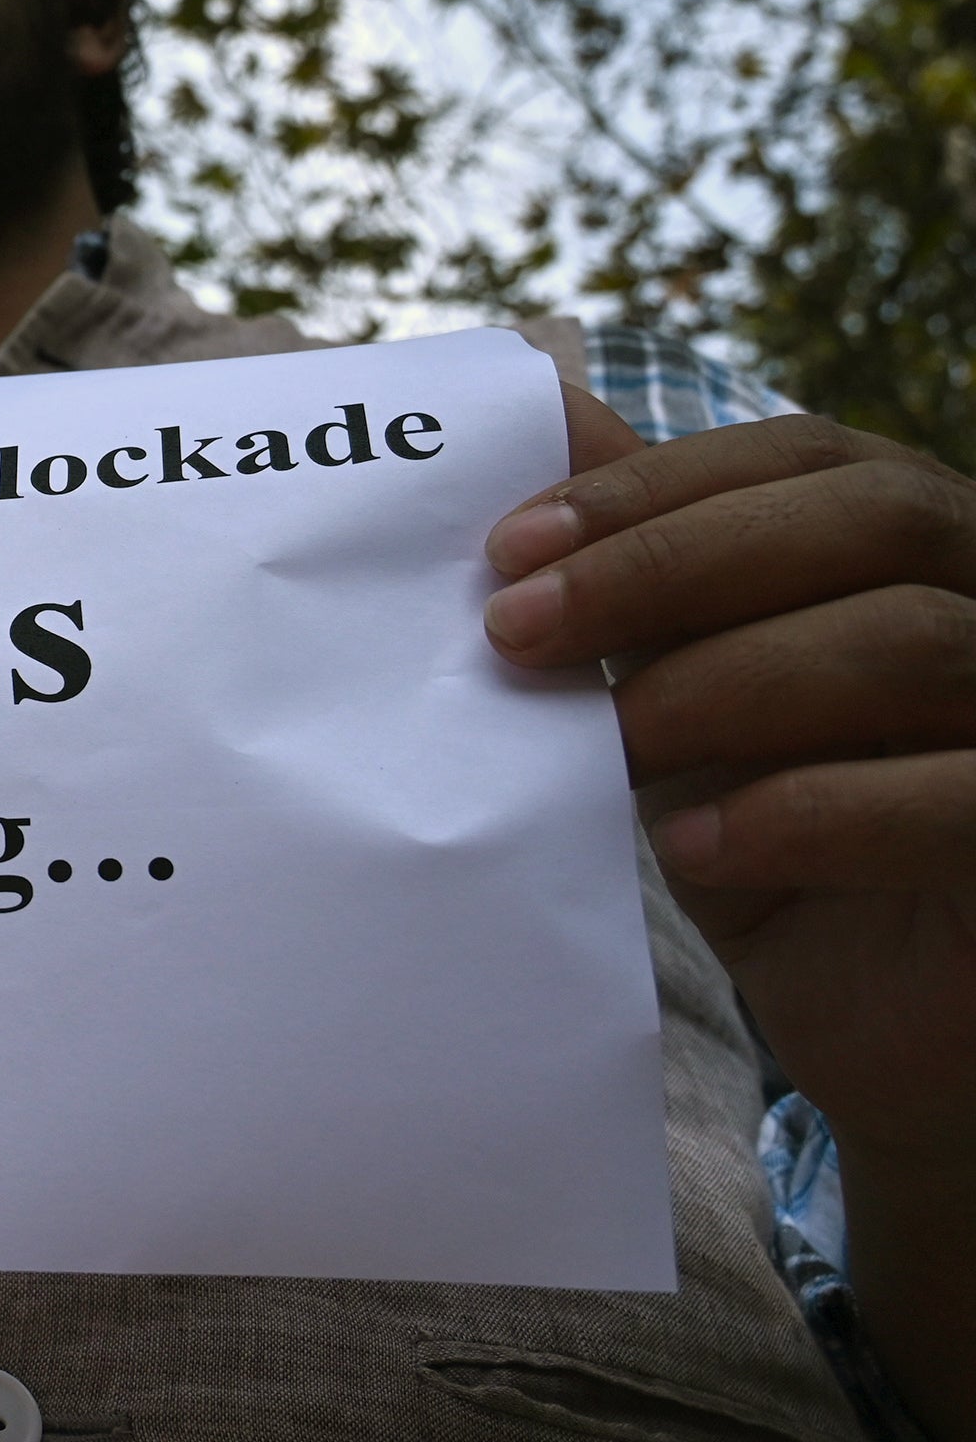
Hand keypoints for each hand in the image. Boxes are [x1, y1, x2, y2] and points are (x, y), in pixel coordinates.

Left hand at [482, 396, 975, 1164]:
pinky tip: (693, 847)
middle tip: (518, 632)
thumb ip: (644, 568)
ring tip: (607, 746)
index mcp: (925, 541)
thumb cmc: (778, 836)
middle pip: (874, 518)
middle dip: (672, 565)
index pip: (810, 456)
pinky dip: (806, 813)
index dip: (658, 488)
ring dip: (724, 684)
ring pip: (912, 641)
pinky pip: (954, 796)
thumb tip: (547, 416)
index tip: (510, 550)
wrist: (877, 1025)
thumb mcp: (690, 692)